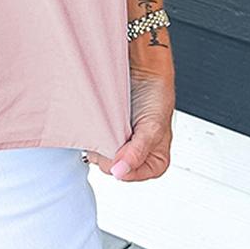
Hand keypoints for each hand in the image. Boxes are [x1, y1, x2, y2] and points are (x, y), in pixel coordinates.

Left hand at [85, 57, 174, 181]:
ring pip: (100, 156)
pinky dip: (94, 134)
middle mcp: (136, 158)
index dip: (121, 161)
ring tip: (111, 123)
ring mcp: (119, 147)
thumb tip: (119, 172)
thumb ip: (137, 153)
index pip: (128, 176)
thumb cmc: (156, 97)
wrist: (143, 72)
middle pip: (111, 167)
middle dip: (109, 150)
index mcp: (154, 162)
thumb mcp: (153, 128)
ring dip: (100, 141)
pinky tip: (102, 123)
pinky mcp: (106, 136)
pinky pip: (93, 143)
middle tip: (117, 129)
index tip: (122, 143)